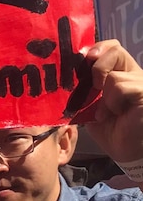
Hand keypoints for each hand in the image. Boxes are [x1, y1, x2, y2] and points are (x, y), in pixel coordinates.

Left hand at [84, 40, 142, 162]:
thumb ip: (86, 89)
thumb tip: (65, 77)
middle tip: (95, 87)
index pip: (109, 48)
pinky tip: (120, 114)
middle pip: (113, 49)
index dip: (95, 51)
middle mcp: (134, 74)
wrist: (129, 152)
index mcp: (122, 74)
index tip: (83, 62)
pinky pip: (119, 86)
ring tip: (111, 112)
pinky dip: (113, 103)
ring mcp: (141, 82)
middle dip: (97, 67)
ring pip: (111, 75)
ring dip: (104, 97)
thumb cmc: (113, 130)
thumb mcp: (92, 106)